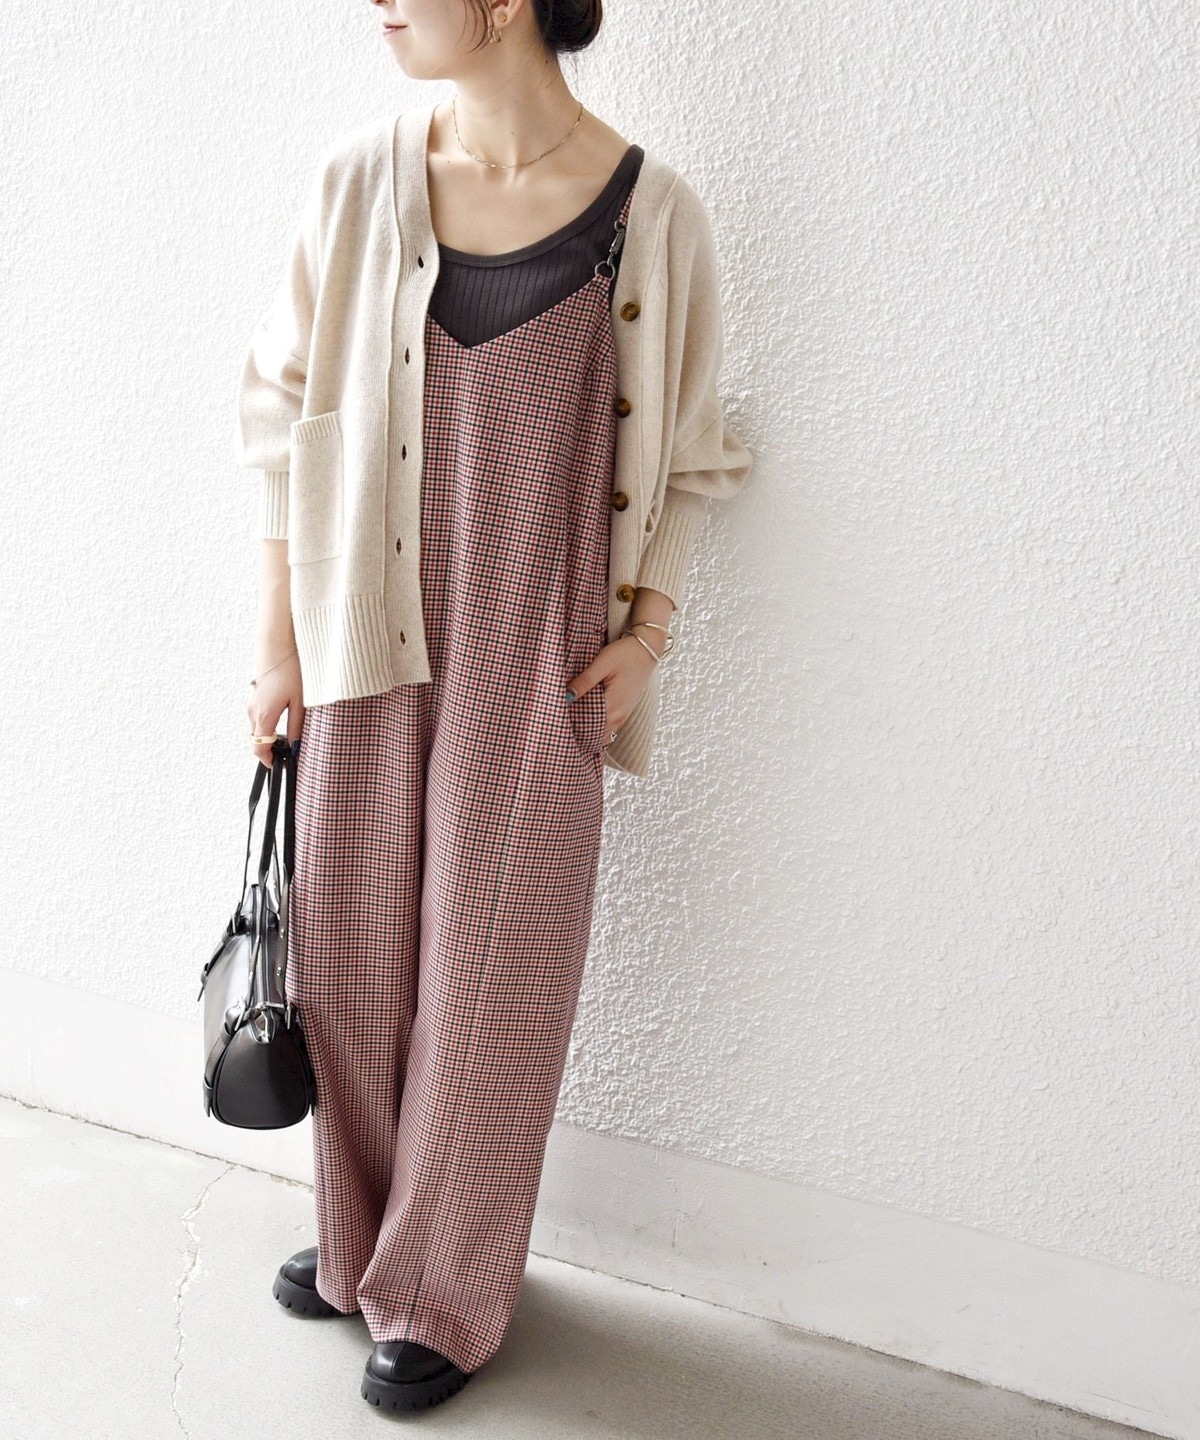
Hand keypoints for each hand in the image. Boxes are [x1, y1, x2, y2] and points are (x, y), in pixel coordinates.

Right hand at [246, 647, 304, 767]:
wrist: (276, 644)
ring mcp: (250, 702)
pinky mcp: (252, 694)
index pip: (259, 748)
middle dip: (270, 748)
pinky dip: (267, 721)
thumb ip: (298, 727)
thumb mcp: (301, 702)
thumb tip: (296, 748)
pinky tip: (284, 712)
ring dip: (269, 734)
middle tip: (289, 750)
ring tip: (290, 732)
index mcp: (264, 716)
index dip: (267, 761)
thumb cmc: (291, 671)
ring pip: (257, 727)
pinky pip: (257, 715)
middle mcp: (252, 711)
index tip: (277, 765)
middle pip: (257, 740)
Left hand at [567, 631, 661, 735]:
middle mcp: (619, 716)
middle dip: (577, 733)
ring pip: (602, 735)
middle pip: (594, 736)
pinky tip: (584, 721)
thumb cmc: (624, 654)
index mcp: (613, 706)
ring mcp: (623, 716)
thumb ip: (584, 681)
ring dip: (587, 732)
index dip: (571, 728)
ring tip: (569, 725)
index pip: (587, 728)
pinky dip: (596, 728)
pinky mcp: (624, 712)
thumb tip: (566, 697)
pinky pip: (608, 728)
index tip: (556, 723)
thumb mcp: (602, 663)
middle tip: (558, 726)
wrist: (647, 650)